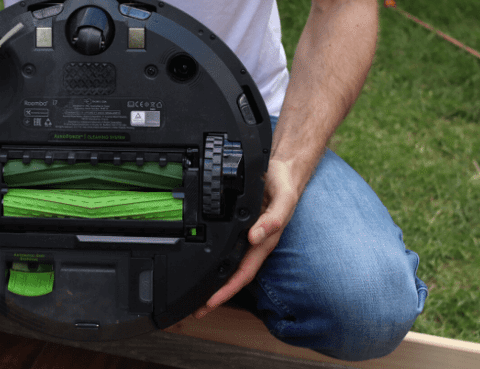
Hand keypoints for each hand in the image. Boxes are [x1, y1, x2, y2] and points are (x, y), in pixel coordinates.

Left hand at [193, 159, 300, 318]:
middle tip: (196, 309)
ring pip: (229, 265)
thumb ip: (273, 219)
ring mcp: (247, 237)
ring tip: (195, 295)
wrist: (283, 170)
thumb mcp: (284, 198)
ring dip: (213, 282)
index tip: (210, 302)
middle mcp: (254, 242)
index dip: (227, 290)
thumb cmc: (284, 185)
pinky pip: (227, 248)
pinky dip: (214, 260)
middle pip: (233, 276)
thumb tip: (256, 237)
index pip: (243, 273)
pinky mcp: (241, 228)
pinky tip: (203, 265)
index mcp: (264, 240)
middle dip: (216, 295)